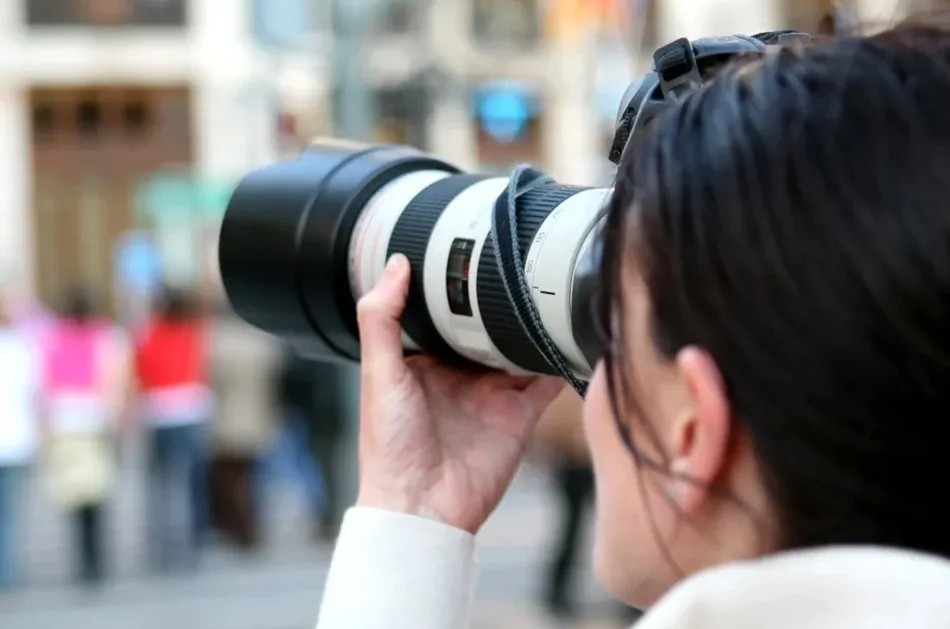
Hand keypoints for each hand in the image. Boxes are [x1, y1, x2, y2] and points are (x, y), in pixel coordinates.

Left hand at [356, 254, 564, 533]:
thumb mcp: (378, 375)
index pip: (442, 314)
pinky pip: (546, 381)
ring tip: (550, 288)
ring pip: (520, 348)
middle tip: (519, 261)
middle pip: (487, 327)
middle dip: (502, 301)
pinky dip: (560, 360)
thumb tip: (394, 264)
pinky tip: (569, 335)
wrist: (422, 508)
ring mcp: (492, 393)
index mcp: (423, 361)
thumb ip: (381, 319)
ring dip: (533, 325)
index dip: (453, 286)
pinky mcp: (519, 414)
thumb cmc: (389, 448)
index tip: (466, 250)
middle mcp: (459, 374)